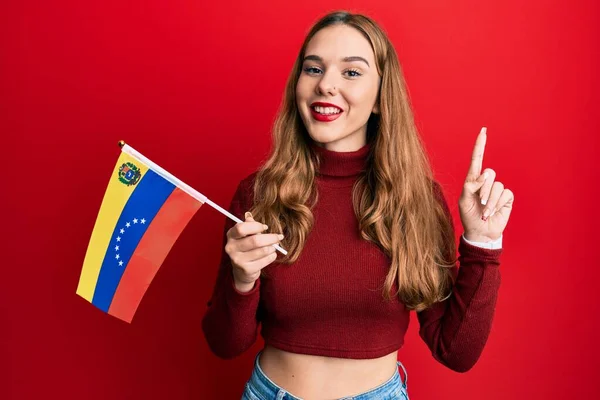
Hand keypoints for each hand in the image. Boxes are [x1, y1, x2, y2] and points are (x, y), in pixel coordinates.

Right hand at [225, 211, 282, 291]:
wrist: (242, 271)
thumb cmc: (246, 248)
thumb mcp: (245, 235)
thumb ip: (248, 225)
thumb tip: (249, 215)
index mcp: (231, 235)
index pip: (242, 228)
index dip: (256, 226)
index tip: (265, 227)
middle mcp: (231, 248)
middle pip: (255, 240)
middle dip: (271, 238)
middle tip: (279, 237)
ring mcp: (237, 260)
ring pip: (262, 251)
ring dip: (272, 247)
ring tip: (274, 246)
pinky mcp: (246, 269)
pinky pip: (265, 260)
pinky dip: (272, 256)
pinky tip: (271, 254)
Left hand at [459, 127, 514, 241]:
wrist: (480, 231)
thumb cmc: (469, 216)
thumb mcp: (463, 200)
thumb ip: (470, 185)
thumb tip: (484, 175)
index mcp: (473, 180)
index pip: (477, 159)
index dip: (480, 145)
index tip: (483, 131)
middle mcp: (486, 182)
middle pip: (489, 173)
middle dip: (484, 189)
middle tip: (479, 203)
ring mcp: (497, 190)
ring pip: (497, 186)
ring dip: (489, 201)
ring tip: (485, 211)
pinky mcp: (506, 198)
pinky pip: (505, 194)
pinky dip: (497, 204)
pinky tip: (492, 211)